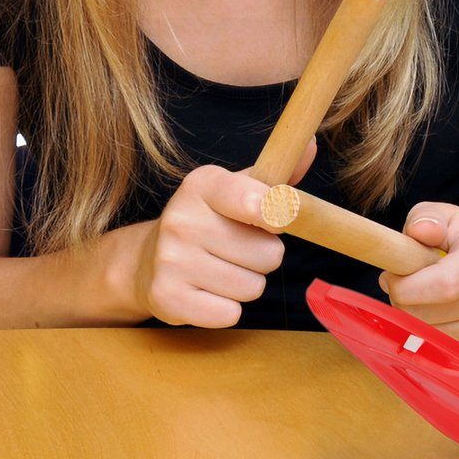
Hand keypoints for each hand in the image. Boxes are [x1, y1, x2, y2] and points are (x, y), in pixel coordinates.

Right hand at [133, 165, 288, 327]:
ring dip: (246, 283)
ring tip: (221, 268)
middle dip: (263, 256)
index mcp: (203, 184)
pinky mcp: (166, 298)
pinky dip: (226, 308)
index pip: (258, 201)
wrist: (147, 261)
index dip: (279, 214)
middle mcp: (181, 219)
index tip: (279, 218)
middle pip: (269, 254)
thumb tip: (311, 144)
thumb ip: (278, 174)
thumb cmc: (210, 222)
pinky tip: (206, 291)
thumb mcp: (238, 190)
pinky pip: (230, 314)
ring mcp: (170, 260)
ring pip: (253, 287)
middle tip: (238, 249)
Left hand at [380, 204, 458, 352]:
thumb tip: (420, 231)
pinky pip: (440, 350)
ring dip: (411, 320)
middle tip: (400, 286)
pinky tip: (429, 315)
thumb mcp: (444, 217)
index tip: (391, 277)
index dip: (408, 287)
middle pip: (432, 313)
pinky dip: (425, 336)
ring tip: (417, 298)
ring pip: (431, 335)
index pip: (445, 284)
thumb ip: (426, 218)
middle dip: (402, 302)